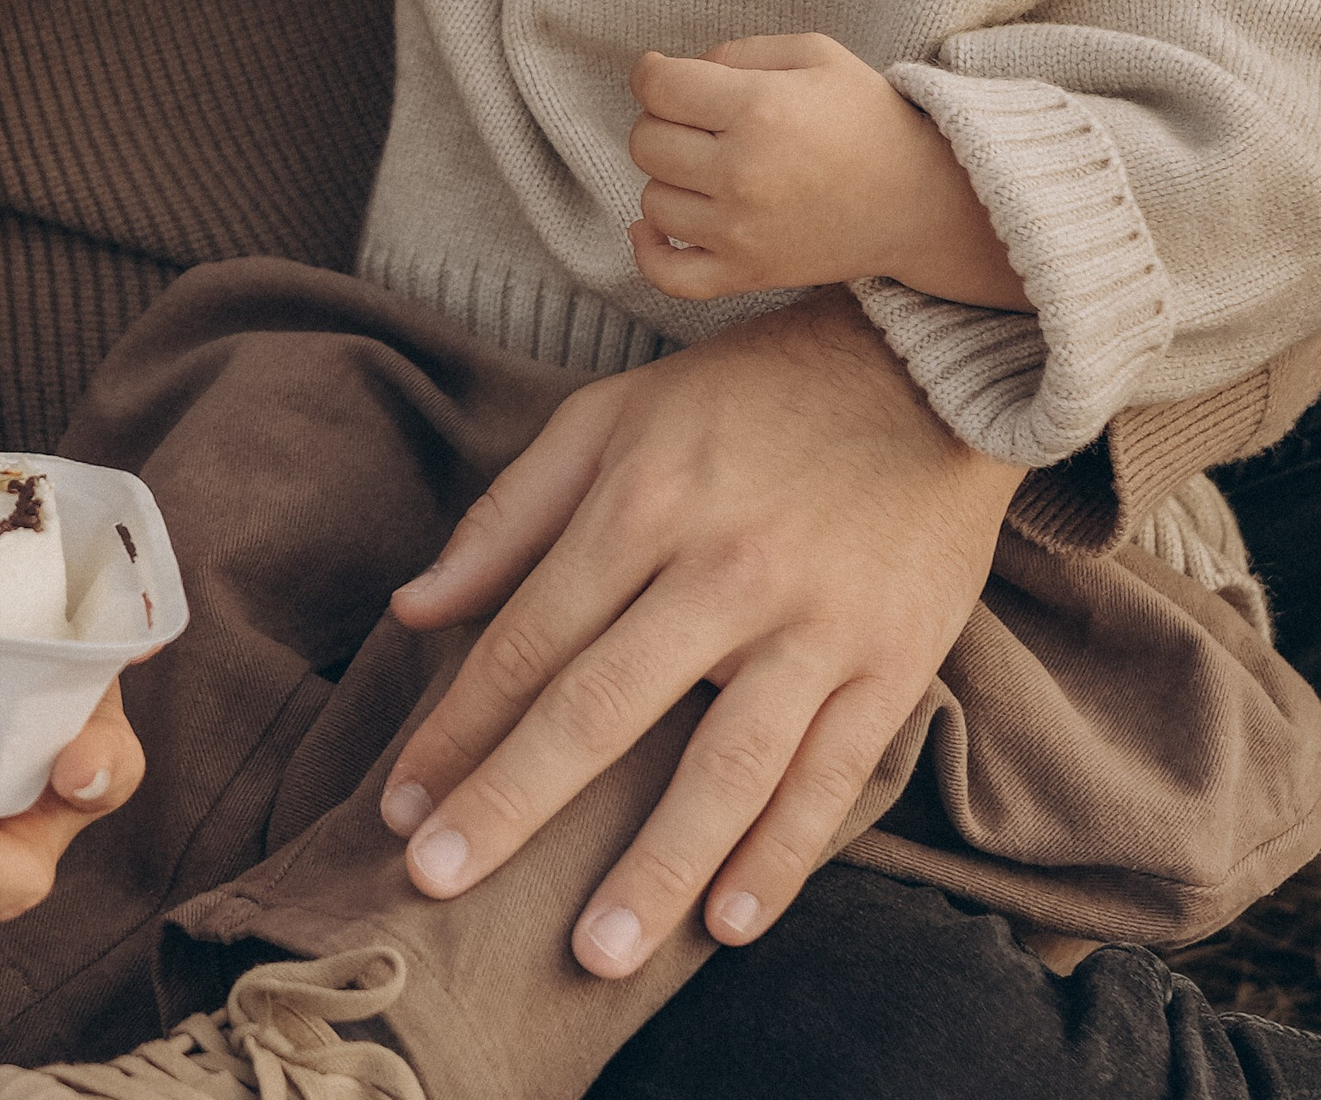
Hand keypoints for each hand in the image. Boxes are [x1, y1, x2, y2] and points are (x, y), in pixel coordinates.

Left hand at [380, 290, 1020, 977]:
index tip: (399, 801)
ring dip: (656, 867)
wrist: (921, 368)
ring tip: (595, 953)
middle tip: (437, 881)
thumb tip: (413, 606)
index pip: (528, 637)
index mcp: (642, 502)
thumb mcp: (612, 416)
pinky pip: (831, 779)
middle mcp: (723, 568)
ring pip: (725, 766)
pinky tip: (728, 923)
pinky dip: (782, 857)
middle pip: (601, 707)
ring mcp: (814, 625)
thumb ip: (510, 514)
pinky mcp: (892, 663)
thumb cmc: (745, 396)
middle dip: (513, 803)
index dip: (457, 724)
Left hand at [627, 36, 1026, 310]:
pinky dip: (649, 250)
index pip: (656, 86)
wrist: (921, 198)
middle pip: (646, 142)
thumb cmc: (866, 117)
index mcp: (759, 108)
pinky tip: (652, 225)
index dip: (652, 71)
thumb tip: (673, 71)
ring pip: (652, 200)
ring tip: (709, 166)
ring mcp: (742, 231)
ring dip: (669, 178)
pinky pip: (668, 274)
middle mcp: (744, 172)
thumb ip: (737, 50)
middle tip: (701, 119)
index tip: (666, 73)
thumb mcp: (814, 54)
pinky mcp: (748, 273)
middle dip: (664, 121)